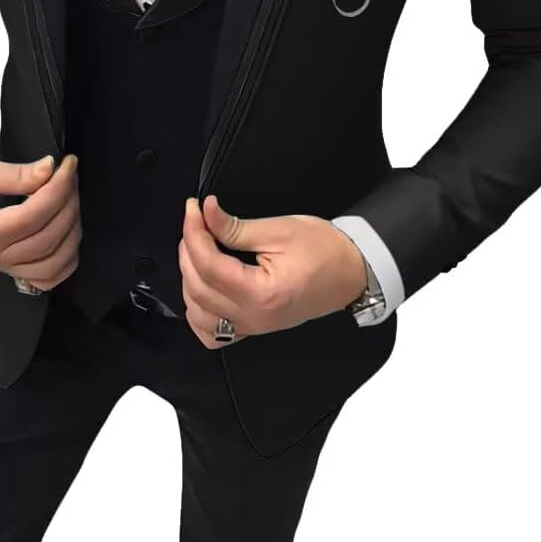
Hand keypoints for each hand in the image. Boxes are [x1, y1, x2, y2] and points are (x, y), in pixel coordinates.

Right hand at [0, 150, 81, 290]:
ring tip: (69, 202)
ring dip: (71, 232)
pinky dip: (63, 261)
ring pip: (52, 264)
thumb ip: (17, 174)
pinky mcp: (6, 265)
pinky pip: (44, 278)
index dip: (58, 188)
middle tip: (70, 177)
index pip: (33, 216)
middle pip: (47, 239)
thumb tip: (50, 170)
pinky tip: (68, 236)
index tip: (68, 166)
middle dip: (67, 204)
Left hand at [179, 194, 367, 348]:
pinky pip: (212, 332)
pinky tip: (202, 286)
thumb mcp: (280, 230)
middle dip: (189, 250)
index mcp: (261, 293)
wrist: (351, 272)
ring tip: (198, 249)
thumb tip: (207, 214)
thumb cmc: (326, 251)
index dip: (194, 232)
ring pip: (198, 311)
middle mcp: (254, 317)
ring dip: (189, 278)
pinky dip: (199, 310)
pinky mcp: (253, 327)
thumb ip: (235, 227)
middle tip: (196, 222)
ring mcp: (252, 327)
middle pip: (197, 287)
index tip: (194, 209)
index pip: (208, 264)